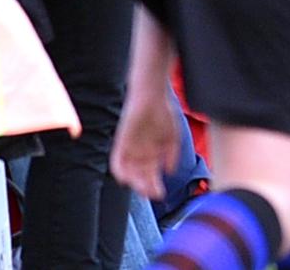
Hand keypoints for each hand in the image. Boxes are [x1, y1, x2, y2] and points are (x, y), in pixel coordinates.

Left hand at [110, 86, 180, 200]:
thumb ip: (172, 154)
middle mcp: (140, 152)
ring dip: (136, 182)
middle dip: (147, 187)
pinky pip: (117, 160)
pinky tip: (125, 179)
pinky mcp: (121, 141)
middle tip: (155, 194)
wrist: (151, 94)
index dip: (154, 186)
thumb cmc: (163, 112)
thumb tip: (170, 172)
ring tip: (144, 189)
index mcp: (152, 152)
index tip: (161, 194)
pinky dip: (120, 170)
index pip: (151, 175)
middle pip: (140, 176)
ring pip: (130, 171)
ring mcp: (130, 147)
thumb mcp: (172, 136)